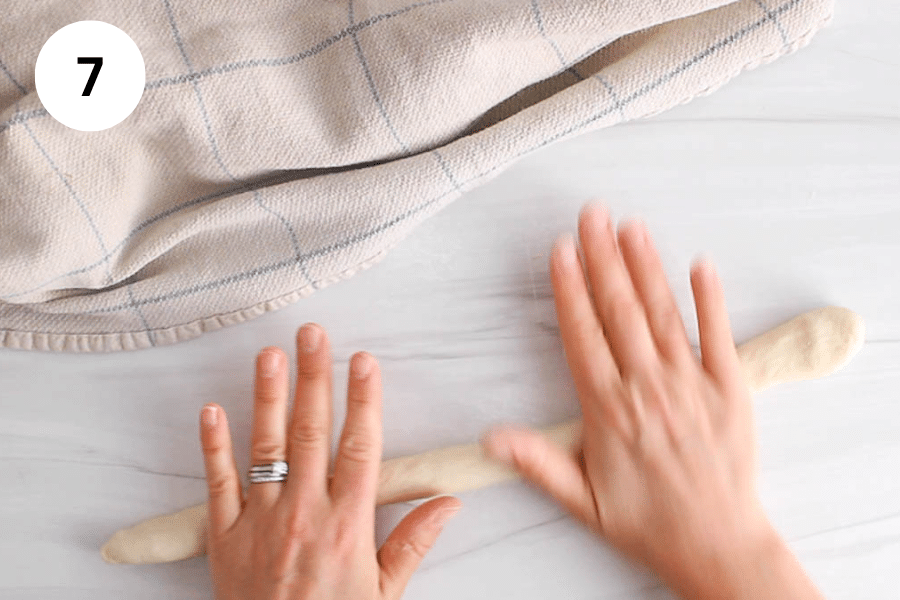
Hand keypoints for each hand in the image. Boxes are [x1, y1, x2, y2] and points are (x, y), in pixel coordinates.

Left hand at [199, 324, 460, 599]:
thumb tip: (448, 503)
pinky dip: (213, 445)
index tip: (364, 362)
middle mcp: (303, 514)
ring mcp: (259, 522)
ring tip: (270, 354)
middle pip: (311, 433)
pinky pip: (217, 483)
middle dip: (314, 378)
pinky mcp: (223, 536)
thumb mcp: (384, 593)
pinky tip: (212, 409)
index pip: (359, 448)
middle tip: (313, 335)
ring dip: (268, 397)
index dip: (363, 400)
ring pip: (265, 447)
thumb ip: (413, 543)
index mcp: (347, 525)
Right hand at [482, 203, 821, 598]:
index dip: (570, 289)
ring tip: (630, 226)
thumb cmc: (646, 522)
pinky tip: (700, 264)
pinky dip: (711, 299)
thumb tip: (489, 438)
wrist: (715, 544)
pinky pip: (719, 336)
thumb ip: (537, 462)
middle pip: (619, 311)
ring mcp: (691, 385)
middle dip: (603, 258)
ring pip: (662, 315)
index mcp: (608, 410)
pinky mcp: (731, 389)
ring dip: (646, 267)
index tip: (561, 250)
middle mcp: (647, 388)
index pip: (582, 335)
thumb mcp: (581, 499)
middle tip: (592, 215)